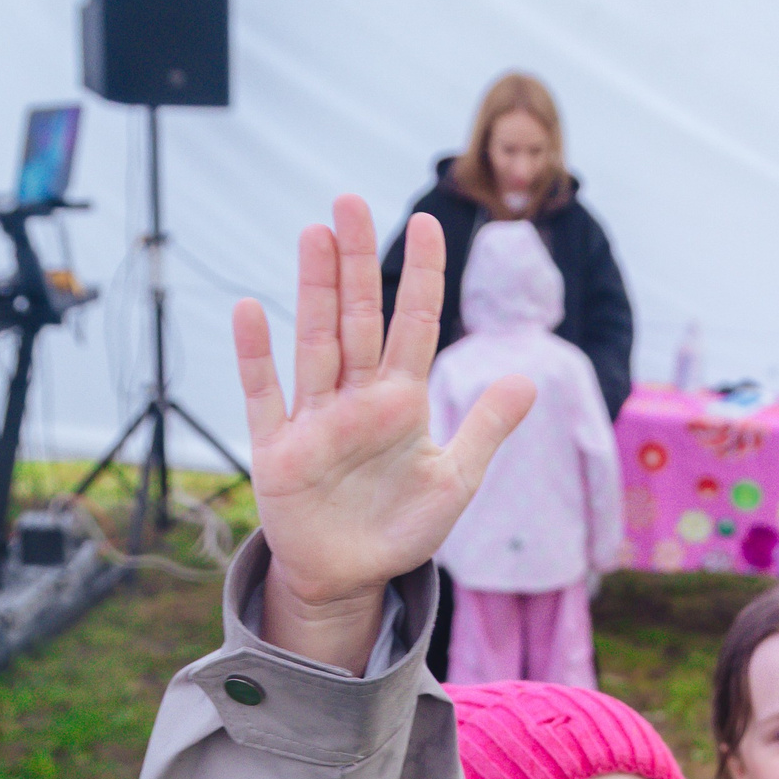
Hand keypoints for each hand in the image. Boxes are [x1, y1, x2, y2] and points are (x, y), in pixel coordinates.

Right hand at [237, 200, 533, 668]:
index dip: (422, 276)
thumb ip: (485, 428)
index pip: (414, 325)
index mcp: (401, 401)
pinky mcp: (280, 450)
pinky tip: (250, 310)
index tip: (428, 222)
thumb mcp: (456, 480)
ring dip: (313, 291)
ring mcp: (315, 419)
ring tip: (313, 234)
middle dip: (356, 261)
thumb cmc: (401, 526)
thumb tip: (528, 378)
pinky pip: (265, 395)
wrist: (350, 577)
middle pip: (358, 318)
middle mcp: (356, 399)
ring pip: (315, 342)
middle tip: (349, 201)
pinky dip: (256, 357)